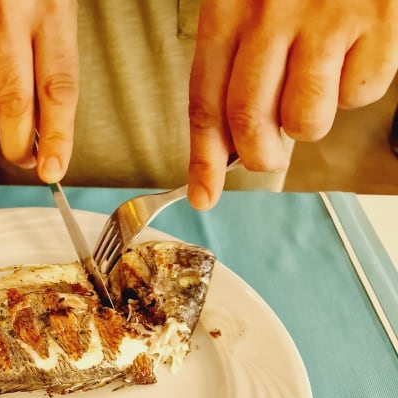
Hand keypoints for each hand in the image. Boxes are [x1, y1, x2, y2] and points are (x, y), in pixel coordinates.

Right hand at [0, 0, 78, 182]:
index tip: (53, 170)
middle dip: (18, 145)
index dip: (56, 137)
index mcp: (50, 9)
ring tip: (3, 73)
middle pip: (12, 103)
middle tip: (26, 160)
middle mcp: (7, 16)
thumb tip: (40, 130)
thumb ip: (51, 65)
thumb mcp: (55, 8)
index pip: (57, 89)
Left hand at [187, 0, 397, 209]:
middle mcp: (271, 14)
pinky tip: (351, 56)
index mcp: (228, 9)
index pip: (206, 103)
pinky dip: (355, 90)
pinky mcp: (377, 17)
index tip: (203, 195)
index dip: (203, 160)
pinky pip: (359, 94)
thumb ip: (235, 62)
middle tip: (268, 154)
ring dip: (308, 124)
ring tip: (314, 89)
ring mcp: (326, 17)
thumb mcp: (247, 0)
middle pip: (250, 121)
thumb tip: (229, 142)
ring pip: (305, 120)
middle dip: (259, 156)